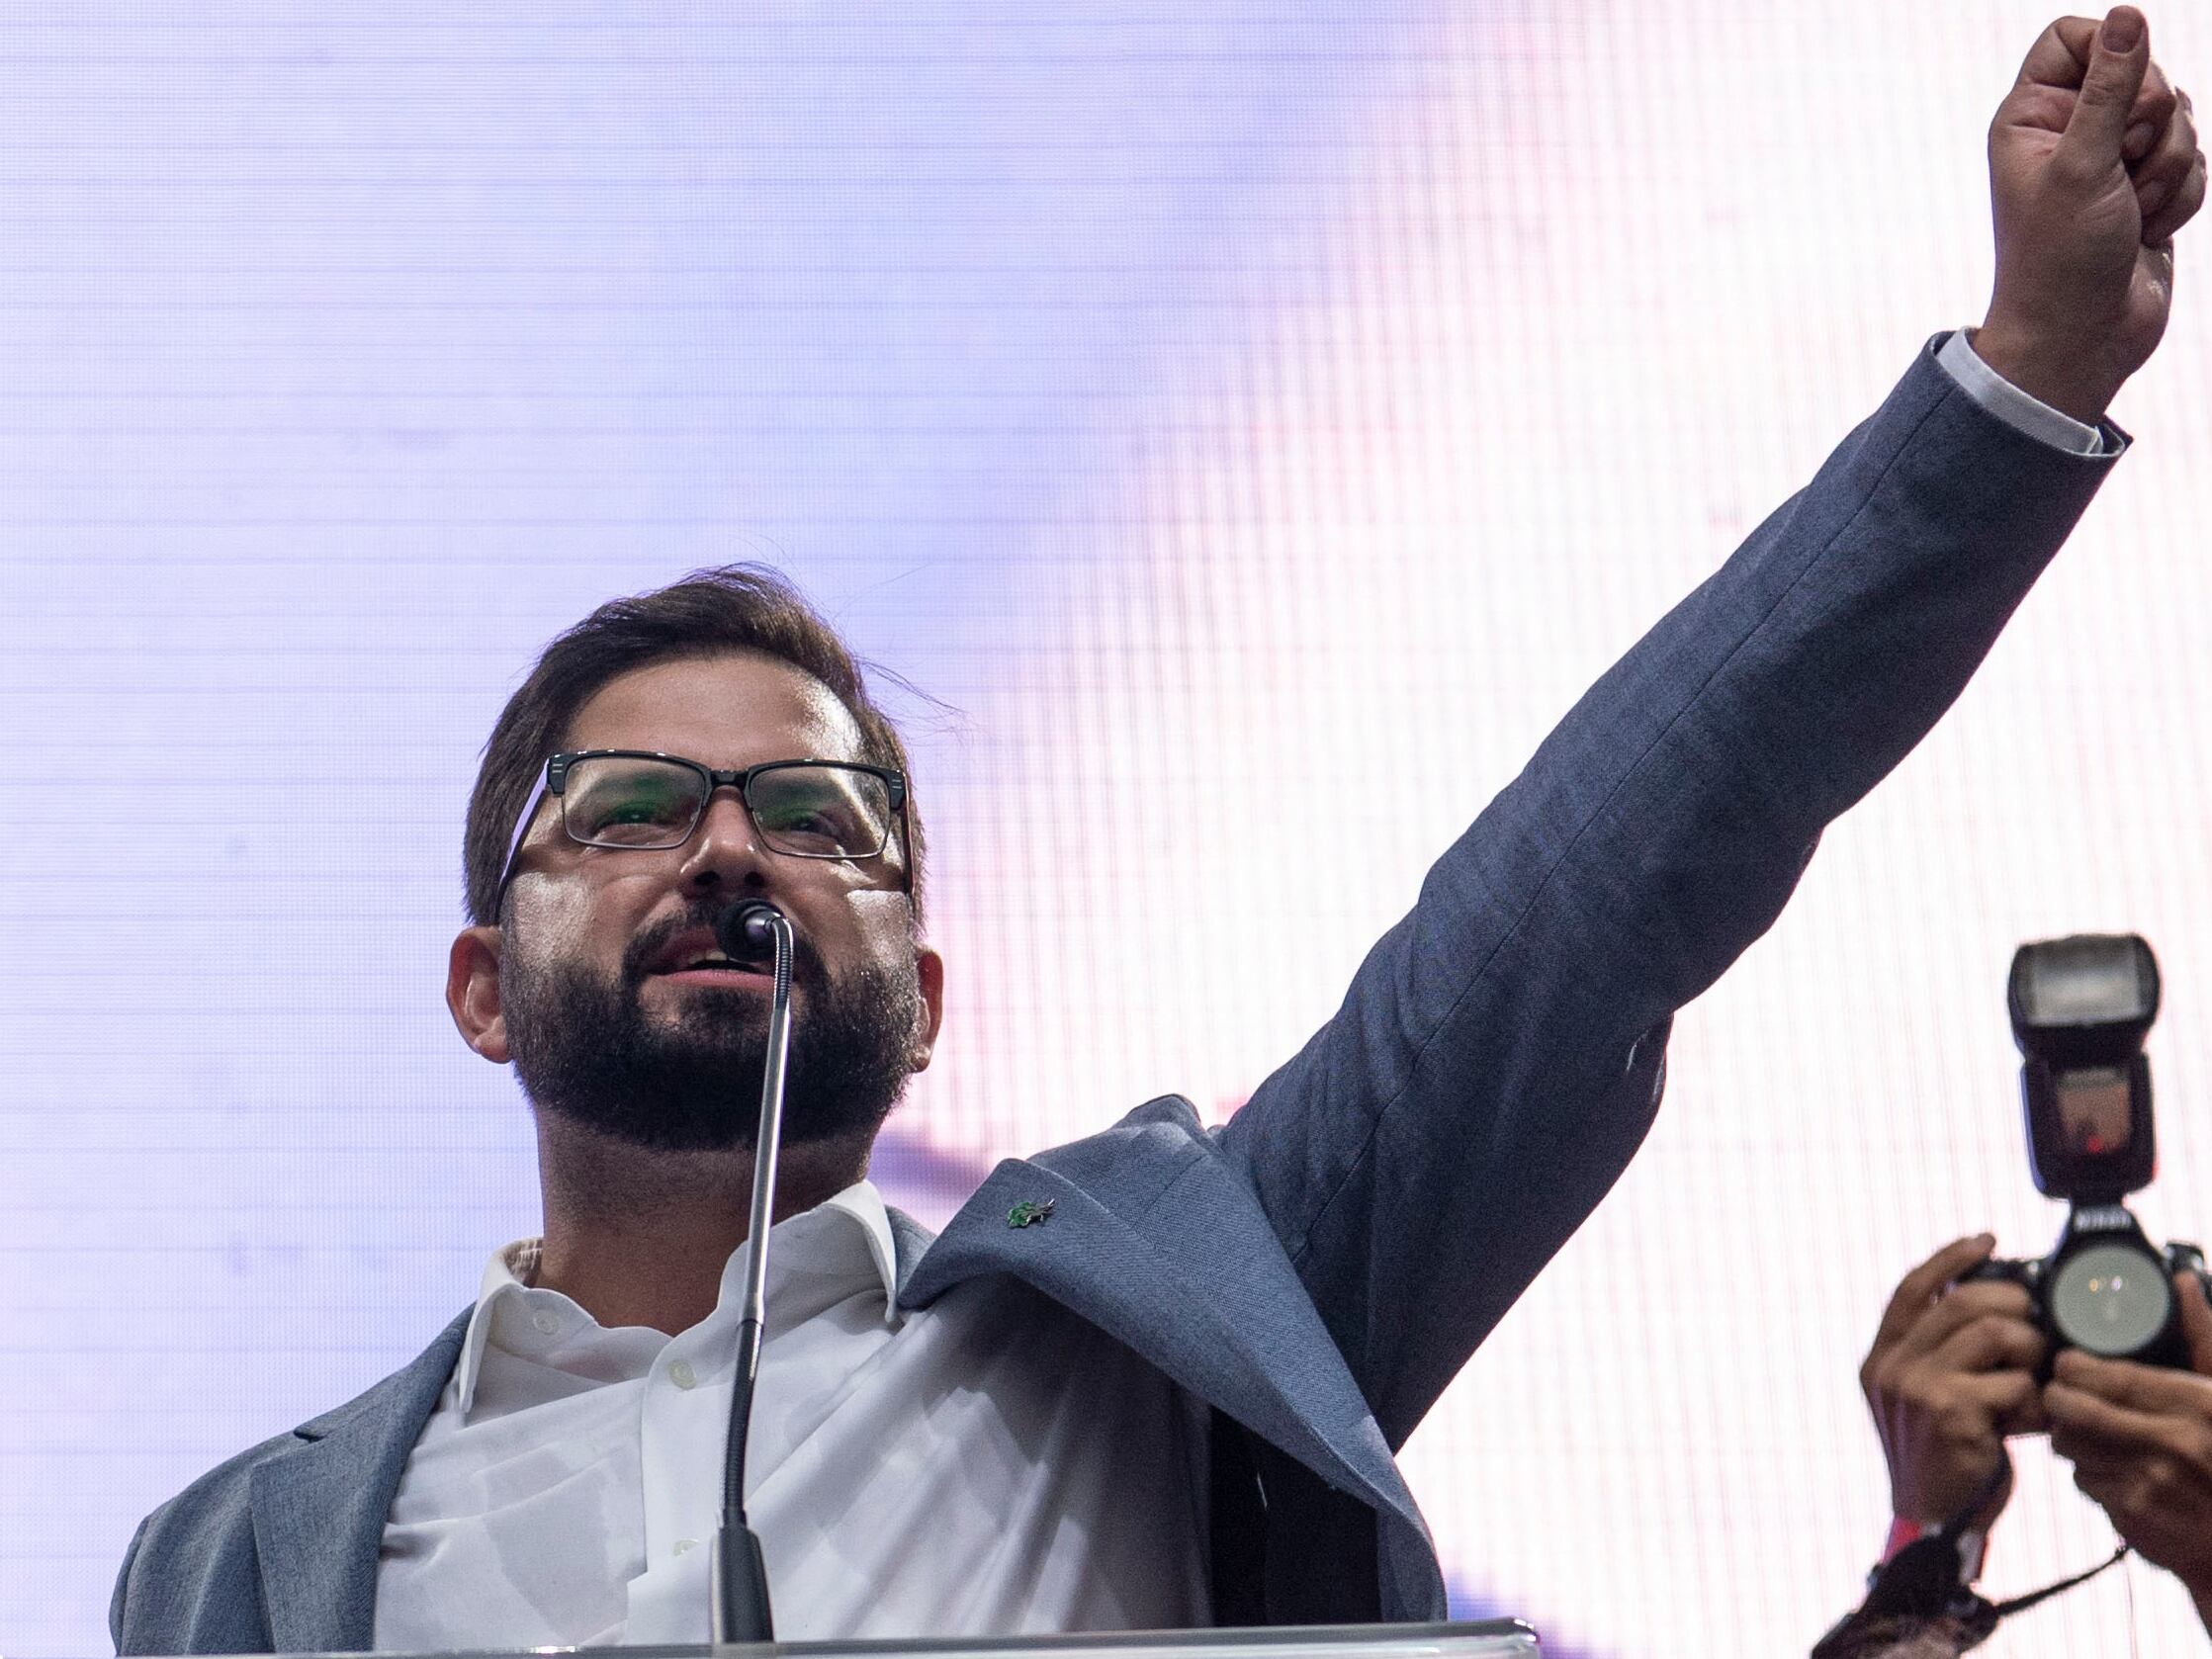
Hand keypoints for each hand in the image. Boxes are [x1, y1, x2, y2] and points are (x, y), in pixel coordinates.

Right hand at [1860, 1235, 2047, 1526]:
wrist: (1932, 1519)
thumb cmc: (1943, 1457)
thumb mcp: (1923, 1399)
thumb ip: (1939, 1356)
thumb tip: (1993, 1306)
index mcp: (1880, 1358)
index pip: (1913, 1288)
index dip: (1951, 1258)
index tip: (1987, 1239)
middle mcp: (1892, 1367)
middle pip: (1960, 1301)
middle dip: (2011, 1305)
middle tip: (2035, 1329)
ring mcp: (1917, 1388)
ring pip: (1991, 1333)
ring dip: (2029, 1352)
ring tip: (2036, 1379)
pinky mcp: (1951, 1414)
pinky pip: (2012, 1383)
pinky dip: (2034, 1401)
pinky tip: (2032, 1422)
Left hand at [1975, 6, 2205, 421]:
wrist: (2083, 338)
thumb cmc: (2063, 260)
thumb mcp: (2084, 164)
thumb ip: (2110, 87)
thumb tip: (2127, 15)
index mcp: (2032, 118)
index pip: (2073, 36)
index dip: (2109, 53)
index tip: (2114, 100)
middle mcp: (2070, 132)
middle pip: (2144, 73)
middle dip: (2151, 125)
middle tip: (2120, 173)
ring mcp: (2112, 160)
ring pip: (2180, 119)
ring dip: (2168, 168)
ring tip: (2131, 213)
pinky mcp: (2149, 188)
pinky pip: (2195, 160)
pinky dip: (2181, 196)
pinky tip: (2149, 231)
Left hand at [2046, 1270, 2211, 1619]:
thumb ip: (2201, 1336)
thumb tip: (2182, 1280)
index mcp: (2195, 1407)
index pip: (2111, 1378)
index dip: (2074, 1367)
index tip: (2065, 1362)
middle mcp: (2172, 1446)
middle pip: (2077, 1410)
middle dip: (2057, 1397)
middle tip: (2058, 1391)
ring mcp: (2151, 1484)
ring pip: (2073, 1445)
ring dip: (2070, 1433)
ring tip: (2082, 1426)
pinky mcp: (2134, 1517)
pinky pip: (2085, 1480)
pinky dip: (2087, 1469)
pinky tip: (2105, 1462)